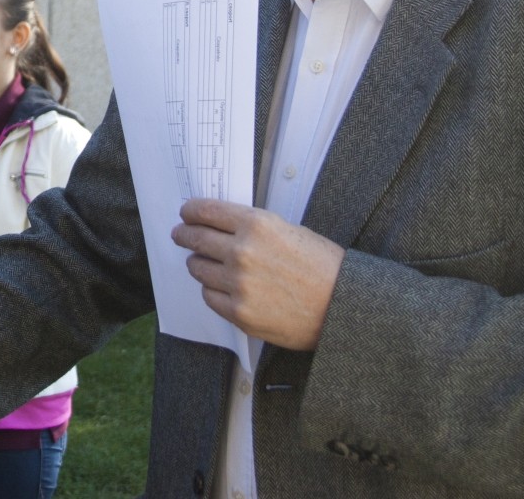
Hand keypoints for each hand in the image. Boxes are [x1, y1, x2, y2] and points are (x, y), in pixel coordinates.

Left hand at [171, 198, 343, 350]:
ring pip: (198, 268)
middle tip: (180, 235)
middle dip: (184, 235)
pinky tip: (222, 287)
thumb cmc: (322, 267)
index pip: (205, 211)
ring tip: (203, 263)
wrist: (344, 306)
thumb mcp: (288, 230)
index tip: (186, 213)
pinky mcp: (239, 313)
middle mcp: (242, 252)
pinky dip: (213, 290)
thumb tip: (221, 225)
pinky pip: (209, 296)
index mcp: (256, 225)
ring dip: (198, 263)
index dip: (190, 211)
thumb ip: (252, 227)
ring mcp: (238, 284)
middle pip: (195, 238)